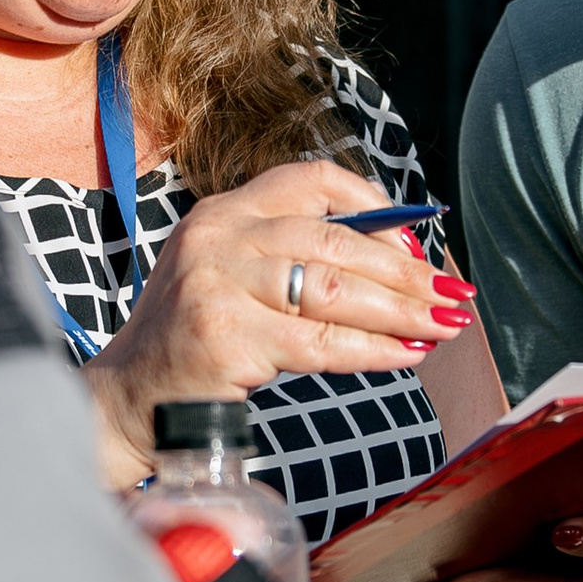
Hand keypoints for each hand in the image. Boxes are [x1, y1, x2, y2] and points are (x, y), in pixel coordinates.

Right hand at [87, 161, 474, 465]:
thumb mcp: (233, 278)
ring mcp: (218, 286)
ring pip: (334, 291)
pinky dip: (372, 351)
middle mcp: (218, 237)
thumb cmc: (196, 342)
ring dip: (400, 312)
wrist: (130, 400)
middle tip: (452, 294)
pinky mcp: (225, 338)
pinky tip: (405, 356)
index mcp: (223, 213)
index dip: (374, 208)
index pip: (311, 181)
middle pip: (336, 241)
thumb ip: (293, 260)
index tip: (415, 244)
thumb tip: (397, 266)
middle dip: (405, 272)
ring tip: (442, 326)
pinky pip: (320, 344)